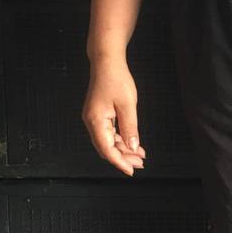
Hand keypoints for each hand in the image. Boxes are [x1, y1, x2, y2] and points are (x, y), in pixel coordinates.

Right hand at [82, 55, 146, 175]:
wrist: (107, 62)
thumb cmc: (115, 78)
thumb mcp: (128, 105)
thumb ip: (130, 128)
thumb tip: (133, 147)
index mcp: (95, 120)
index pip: (107, 149)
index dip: (119, 162)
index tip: (131, 170)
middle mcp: (91, 121)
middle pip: (106, 148)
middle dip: (123, 158)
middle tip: (140, 164)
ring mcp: (94, 118)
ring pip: (108, 141)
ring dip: (123, 149)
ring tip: (140, 155)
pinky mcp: (99, 115)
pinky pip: (109, 133)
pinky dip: (121, 139)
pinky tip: (133, 143)